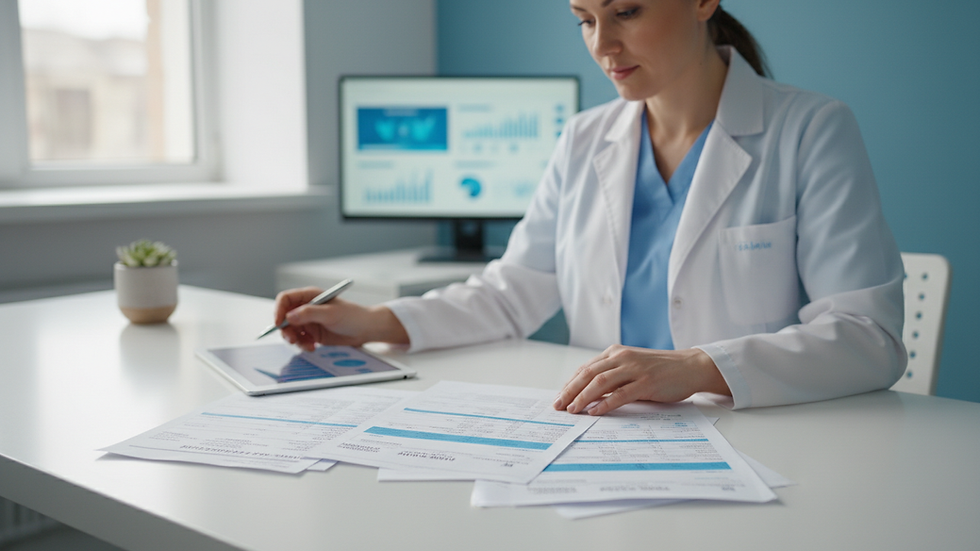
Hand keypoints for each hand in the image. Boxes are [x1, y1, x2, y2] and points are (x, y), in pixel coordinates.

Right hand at [273, 287, 408, 351]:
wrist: (366, 330)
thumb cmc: (352, 316)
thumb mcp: (330, 314)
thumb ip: (309, 313)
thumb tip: (289, 316)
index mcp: (310, 296)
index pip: (285, 299)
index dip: (279, 310)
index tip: (279, 323)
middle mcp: (307, 307)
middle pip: (284, 316)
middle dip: (286, 329)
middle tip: (292, 339)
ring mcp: (309, 321)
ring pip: (290, 330)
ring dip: (295, 339)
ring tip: (307, 345)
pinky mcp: (313, 333)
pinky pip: (300, 339)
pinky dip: (303, 345)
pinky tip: (313, 347)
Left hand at [553, 345, 729, 414]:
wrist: (690, 366)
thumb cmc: (660, 370)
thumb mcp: (631, 368)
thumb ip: (613, 378)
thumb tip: (589, 396)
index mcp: (615, 353)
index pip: (585, 368)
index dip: (570, 384)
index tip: (559, 397)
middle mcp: (622, 357)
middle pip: (588, 374)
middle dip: (570, 391)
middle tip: (559, 406)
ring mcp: (634, 369)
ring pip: (600, 382)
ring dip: (583, 397)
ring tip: (573, 410)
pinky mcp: (646, 382)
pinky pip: (621, 394)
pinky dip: (605, 403)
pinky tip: (595, 412)